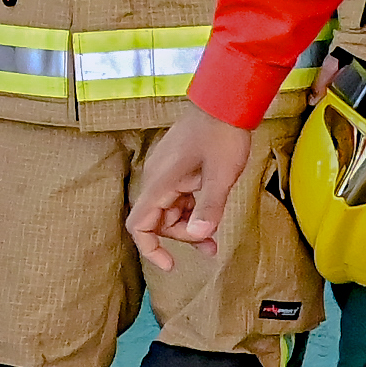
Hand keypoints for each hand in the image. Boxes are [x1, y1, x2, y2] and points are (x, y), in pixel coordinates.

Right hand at [125, 104, 258, 271]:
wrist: (225, 102)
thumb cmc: (223, 134)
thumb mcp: (222, 175)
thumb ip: (210, 206)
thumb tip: (199, 234)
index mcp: (161, 183)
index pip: (140, 225)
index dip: (150, 249)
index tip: (170, 265)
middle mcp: (157, 179)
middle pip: (158, 222)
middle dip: (182, 237)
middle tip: (211, 245)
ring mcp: (167, 173)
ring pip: (170, 211)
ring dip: (189, 226)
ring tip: (214, 241)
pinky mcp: (177, 168)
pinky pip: (178, 197)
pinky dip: (192, 210)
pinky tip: (211, 216)